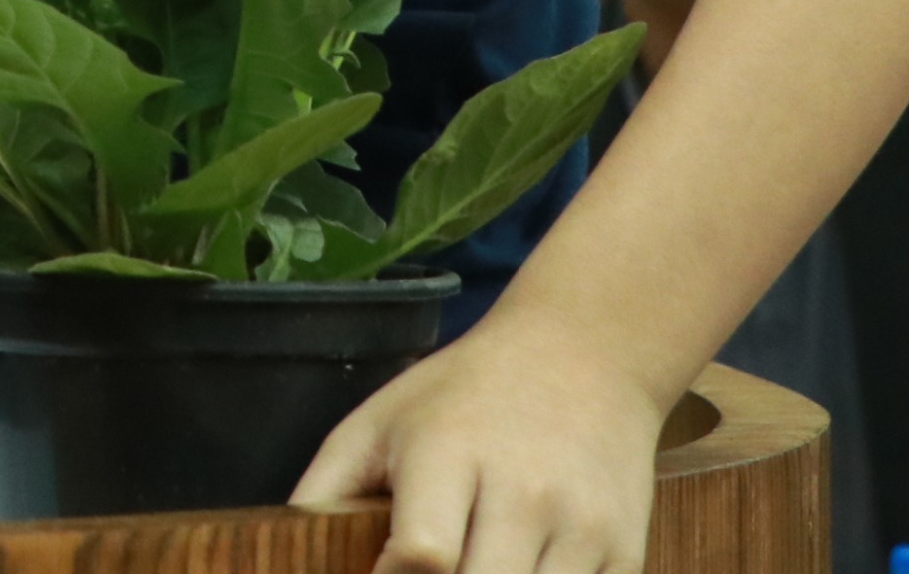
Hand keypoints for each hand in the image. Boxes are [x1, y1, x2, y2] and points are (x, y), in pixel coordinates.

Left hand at [291, 312, 666, 573]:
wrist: (585, 356)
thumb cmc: (463, 394)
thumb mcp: (381, 420)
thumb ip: (327, 490)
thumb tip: (282, 553)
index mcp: (452, 453)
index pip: (424, 554)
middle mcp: (524, 493)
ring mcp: (583, 528)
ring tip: (468, 568)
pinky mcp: (626, 553)